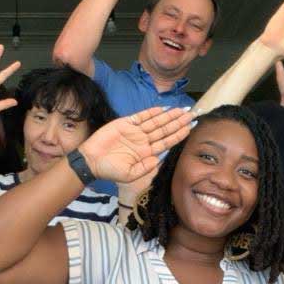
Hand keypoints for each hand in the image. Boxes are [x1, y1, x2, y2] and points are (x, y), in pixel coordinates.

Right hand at [79, 107, 193, 182]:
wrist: (91, 161)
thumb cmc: (109, 170)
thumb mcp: (129, 175)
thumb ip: (145, 168)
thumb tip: (159, 159)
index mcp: (146, 153)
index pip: (167, 142)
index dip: (179, 134)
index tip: (191, 128)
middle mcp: (143, 140)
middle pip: (164, 129)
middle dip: (178, 122)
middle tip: (192, 114)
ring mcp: (135, 131)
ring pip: (156, 121)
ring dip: (169, 115)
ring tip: (182, 109)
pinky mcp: (125, 123)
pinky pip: (141, 116)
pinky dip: (151, 112)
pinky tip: (163, 108)